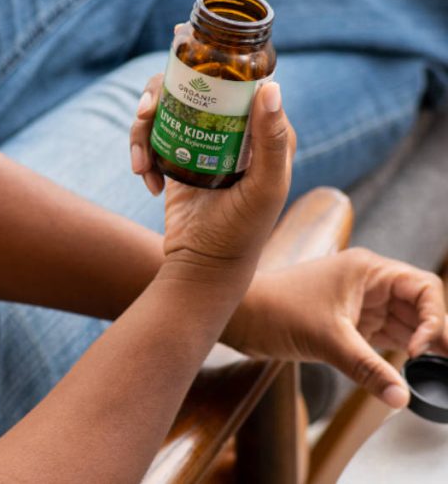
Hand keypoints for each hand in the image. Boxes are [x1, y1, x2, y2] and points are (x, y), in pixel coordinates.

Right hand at [130, 71, 295, 263]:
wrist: (204, 265)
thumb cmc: (244, 231)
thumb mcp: (266, 188)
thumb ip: (272, 140)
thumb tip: (269, 87)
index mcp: (263, 130)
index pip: (235, 82)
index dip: (207, 72)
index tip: (183, 81)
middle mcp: (232, 129)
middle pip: (189, 87)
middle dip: (158, 96)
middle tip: (144, 114)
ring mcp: (200, 140)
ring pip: (163, 108)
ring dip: (142, 131)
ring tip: (140, 163)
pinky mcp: (175, 156)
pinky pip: (150, 136)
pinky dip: (141, 153)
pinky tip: (149, 180)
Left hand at [230, 249, 447, 407]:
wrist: (240, 317)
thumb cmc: (275, 311)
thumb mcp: (327, 340)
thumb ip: (367, 368)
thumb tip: (400, 397)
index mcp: (367, 269)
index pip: (422, 286)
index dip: (434, 317)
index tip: (421, 348)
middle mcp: (369, 282)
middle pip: (420, 306)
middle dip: (434, 333)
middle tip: (441, 365)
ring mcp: (361, 303)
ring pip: (406, 323)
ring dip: (420, 345)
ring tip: (433, 372)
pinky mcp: (351, 323)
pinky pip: (387, 336)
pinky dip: (400, 353)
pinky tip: (409, 370)